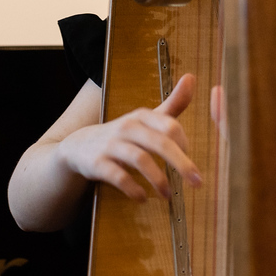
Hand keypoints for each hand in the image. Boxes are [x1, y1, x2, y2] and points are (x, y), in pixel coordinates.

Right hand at [57, 73, 201, 200]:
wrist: (78, 147)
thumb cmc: (122, 134)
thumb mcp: (146, 118)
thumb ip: (172, 104)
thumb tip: (192, 77)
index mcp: (142, 116)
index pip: (171, 126)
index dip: (185, 145)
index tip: (193, 163)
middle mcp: (128, 127)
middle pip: (160, 143)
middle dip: (182, 164)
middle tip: (197, 182)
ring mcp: (111, 144)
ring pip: (140, 159)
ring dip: (158, 180)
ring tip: (168, 195)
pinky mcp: (97, 163)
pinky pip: (118, 176)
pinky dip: (132, 188)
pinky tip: (142, 198)